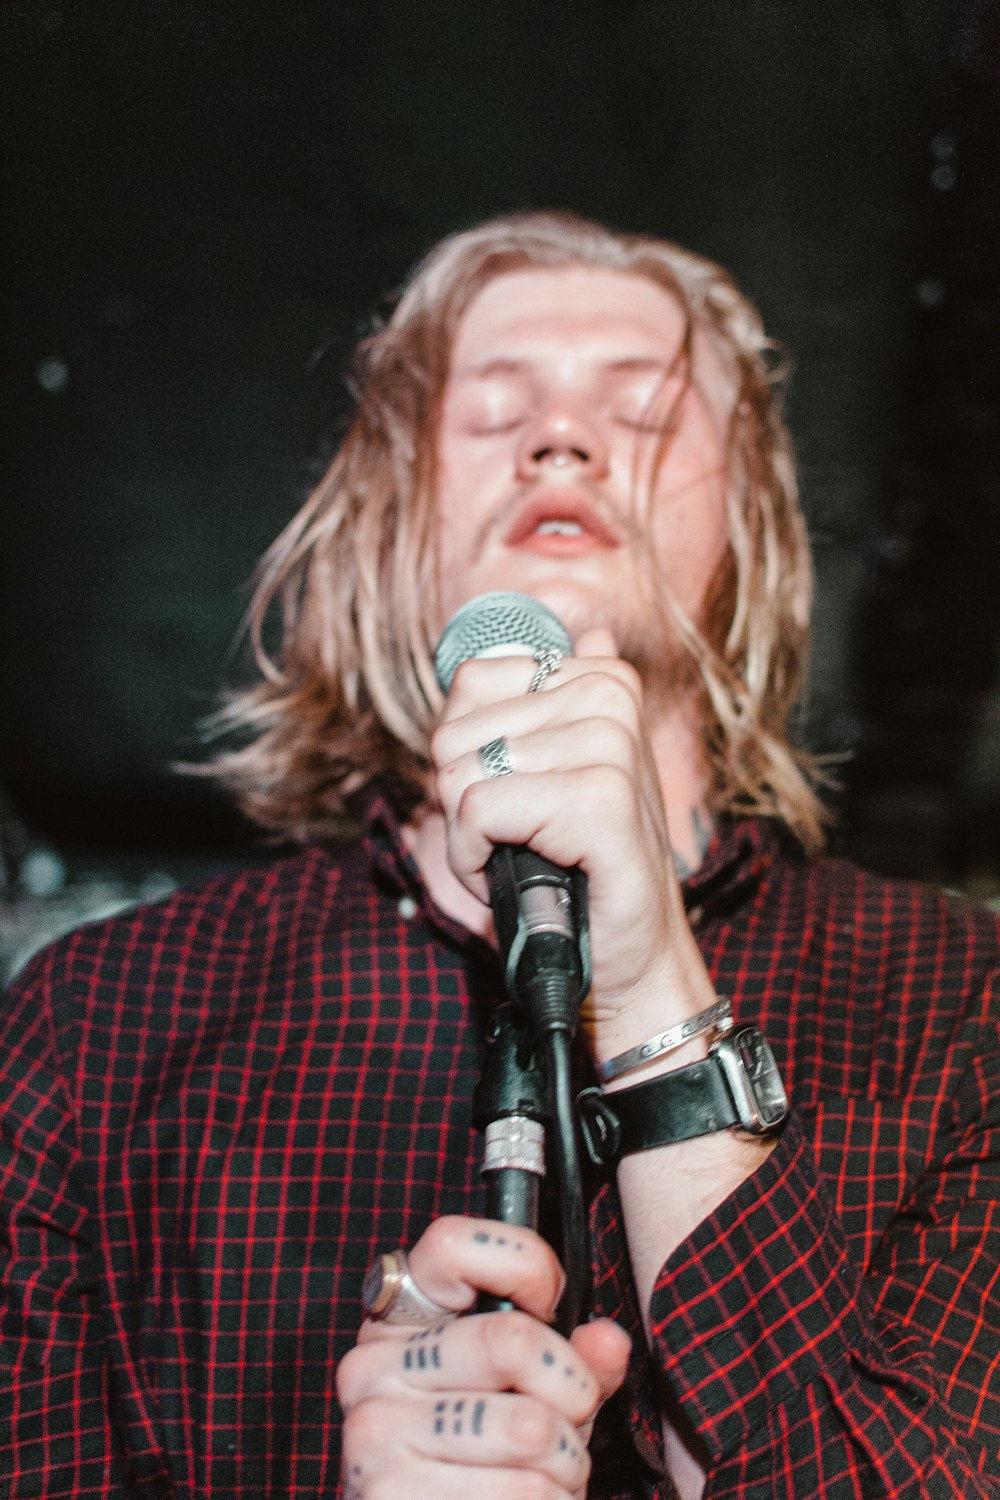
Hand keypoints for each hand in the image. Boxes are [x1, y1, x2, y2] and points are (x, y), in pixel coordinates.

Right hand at [337, 1216, 630, 1498]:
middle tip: (572, 1416)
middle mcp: (371, 1366)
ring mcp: (372, 1433)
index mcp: (400, 1321)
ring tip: (548, 1472)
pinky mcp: (389, 1494)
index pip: (450, 1245)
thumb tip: (607, 1340)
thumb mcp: (540, 1394)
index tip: (551, 1304)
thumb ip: (578, 1362)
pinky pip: (520, 1491)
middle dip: (573, 1389)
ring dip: (566, 1461)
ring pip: (528, 1427)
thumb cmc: (494, 1460)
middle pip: (510, 1338)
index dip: (523, 1264)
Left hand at [429, 628, 716, 1057]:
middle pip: (454, 734)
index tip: (512, 796)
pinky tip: (517, 879)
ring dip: (470, 840)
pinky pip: (478, 812)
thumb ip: (551, 702)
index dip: (467, 754)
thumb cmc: (583, 867)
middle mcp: (609, 695)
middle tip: (516, 842)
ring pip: (459, 777)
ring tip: (523, 861)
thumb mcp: (561, 772)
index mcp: (602, 677)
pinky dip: (475, 862)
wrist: (627, 956)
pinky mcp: (599, 800)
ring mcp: (609, 744)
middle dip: (463, 803)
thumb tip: (588, 627)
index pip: (470, 681)